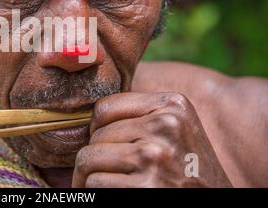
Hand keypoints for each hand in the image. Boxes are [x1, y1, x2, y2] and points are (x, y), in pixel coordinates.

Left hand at [72, 92, 232, 187]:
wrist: (216, 201)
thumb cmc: (188, 168)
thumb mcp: (176, 129)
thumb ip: (142, 114)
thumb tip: (88, 113)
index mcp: (172, 105)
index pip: (105, 107)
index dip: (97, 128)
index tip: (103, 142)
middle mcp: (166, 126)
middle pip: (96, 134)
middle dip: (93, 153)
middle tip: (103, 167)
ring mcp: (155, 156)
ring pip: (89, 158)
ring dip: (87, 174)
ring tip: (100, 180)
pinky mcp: (145, 186)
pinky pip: (95, 182)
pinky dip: (94, 191)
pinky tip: (112, 192)